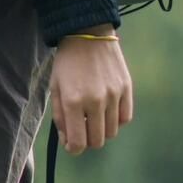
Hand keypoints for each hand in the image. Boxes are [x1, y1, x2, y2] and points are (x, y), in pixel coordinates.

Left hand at [50, 31, 133, 155]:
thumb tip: (70, 142)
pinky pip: (125, 118)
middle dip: (87, 140)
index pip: (78, 143)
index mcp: (73, 101)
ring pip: (112, 132)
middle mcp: (95, 101)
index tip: (71, 144)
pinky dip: (116, 120)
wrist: (88, 33)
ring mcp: (113, 95)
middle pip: (97, 141)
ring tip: (94, 116)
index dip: (73, 149)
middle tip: (82, 128)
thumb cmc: (67, 62)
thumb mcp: (55, 88)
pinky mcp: (126, 88)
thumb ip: (61, 118)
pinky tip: (107, 110)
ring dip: (102, 130)